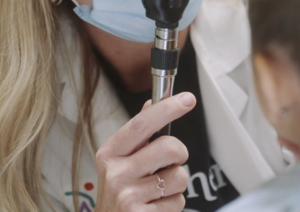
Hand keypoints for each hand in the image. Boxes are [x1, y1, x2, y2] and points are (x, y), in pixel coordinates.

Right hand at [94, 92, 196, 211]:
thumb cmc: (118, 194)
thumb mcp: (120, 162)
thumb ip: (138, 134)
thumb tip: (152, 103)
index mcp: (110, 154)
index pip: (142, 124)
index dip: (167, 108)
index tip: (188, 99)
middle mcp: (116, 173)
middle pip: (169, 147)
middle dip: (180, 154)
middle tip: (170, 163)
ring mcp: (128, 197)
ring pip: (179, 176)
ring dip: (177, 184)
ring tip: (159, 190)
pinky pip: (178, 201)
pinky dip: (173, 204)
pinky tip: (156, 206)